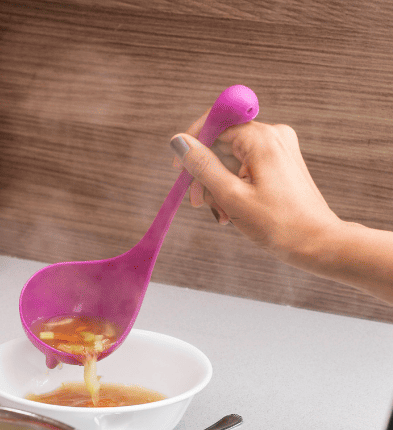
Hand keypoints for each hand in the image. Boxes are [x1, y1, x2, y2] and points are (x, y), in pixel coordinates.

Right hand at [170, 113, 392, 304]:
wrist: (315, 243)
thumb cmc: (277, 223)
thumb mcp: (231, 196)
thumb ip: (203, 166)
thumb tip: (178, 141)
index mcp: (262, 138)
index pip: (215, 123)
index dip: (192, 145)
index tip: (178, 171)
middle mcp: (273, 136)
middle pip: (222, 143)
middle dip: (206, 175)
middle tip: (198, 203)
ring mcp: (279, 149)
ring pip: (231, 159)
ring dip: (219, 187)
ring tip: (222, 214)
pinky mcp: (280, 163)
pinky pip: (245, 168)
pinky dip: (233, 188)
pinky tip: (232, 212)